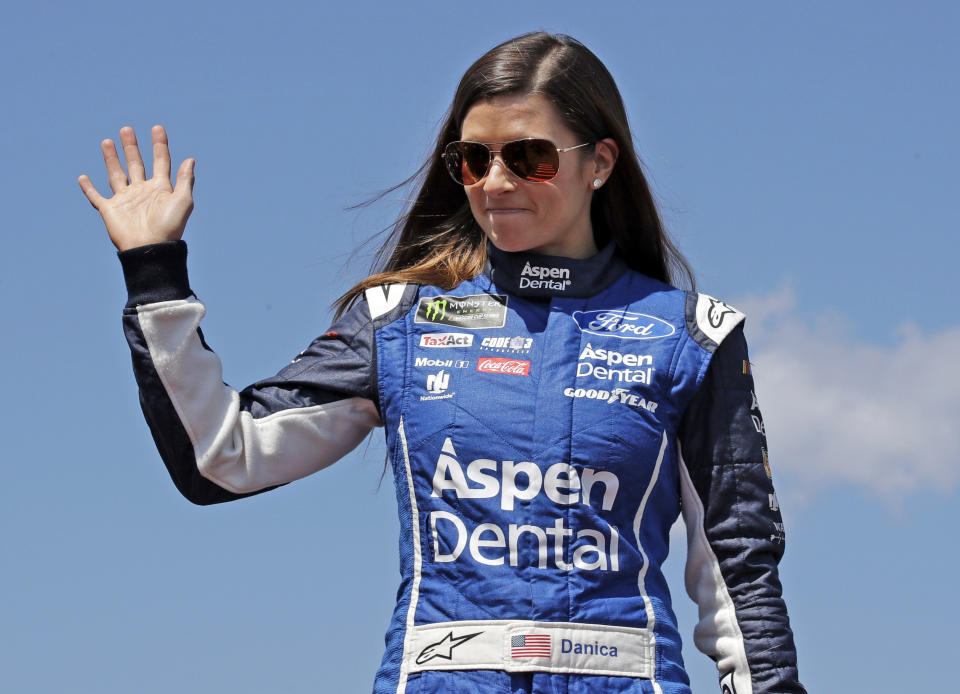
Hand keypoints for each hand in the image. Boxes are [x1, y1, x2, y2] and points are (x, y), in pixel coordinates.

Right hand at [78, 125, 194, 250]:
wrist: (151, 247)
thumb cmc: (169, 226)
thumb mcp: (182, 200)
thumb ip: (184, 180)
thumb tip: (190, 159)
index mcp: (160, 188)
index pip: (160, 161)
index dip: (159, 145)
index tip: (158, 128)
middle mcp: (142, 191)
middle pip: (136, 164)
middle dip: (132, 147)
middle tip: (127, 129)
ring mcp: (125, 200)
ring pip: (116, 174)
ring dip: (112, 158)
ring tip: (108, 141)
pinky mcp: (110, 210)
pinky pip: (96, 197)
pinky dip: (88, 188)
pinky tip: (83, 177)